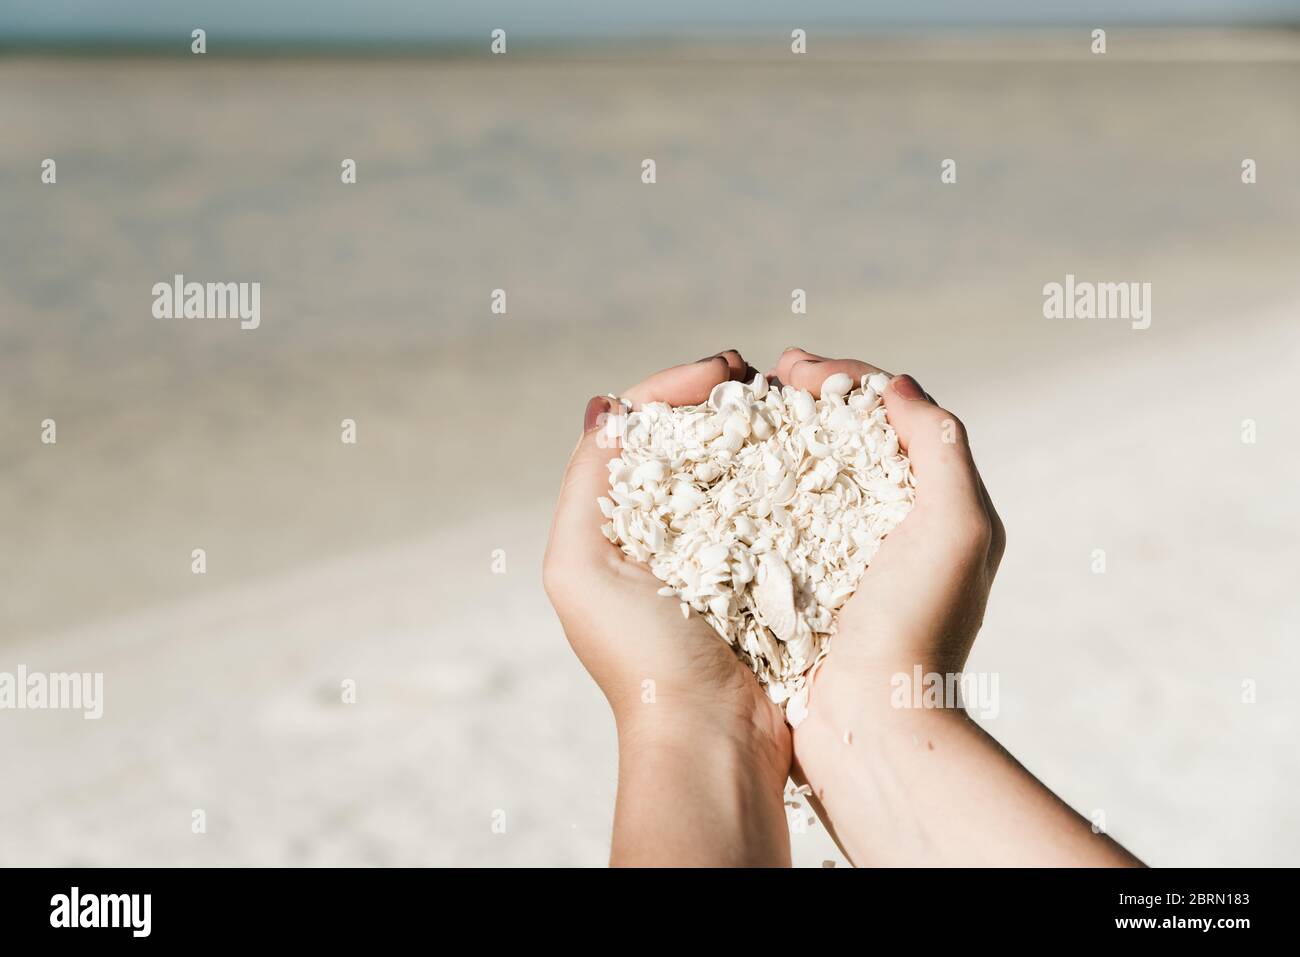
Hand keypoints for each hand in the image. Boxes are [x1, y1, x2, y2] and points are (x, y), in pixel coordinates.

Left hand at [543, 351, 791, 865]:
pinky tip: (807, 451)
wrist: (712, 737)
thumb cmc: (642, 656)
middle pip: (688, 440)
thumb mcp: (579, 567)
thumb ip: (586, 482)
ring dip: (756, 428)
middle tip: (758, 377)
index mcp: (615, 524)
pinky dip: (785, 471)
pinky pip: (772, 506)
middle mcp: (662, 532)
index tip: (725, 370)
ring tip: (785, 401)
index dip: (676, 388)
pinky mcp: (762, 572)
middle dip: (720, 399)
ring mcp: (716, 552)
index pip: (640, 429)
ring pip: (733, 466)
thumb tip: (609, 405)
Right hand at [769, 348, 1139, 866]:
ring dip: (777, 432)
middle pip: (848, 433)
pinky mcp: (805, 581)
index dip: (846, 378)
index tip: (795, 368)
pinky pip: (780, 515)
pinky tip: (726, 473)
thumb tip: (896, 385)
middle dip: (805, 397)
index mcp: (935, 501)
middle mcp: (893, 521)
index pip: (891, 412)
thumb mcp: (957, 527)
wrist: (874, 721)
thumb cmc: (919, 625)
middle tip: (763, 378)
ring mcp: (845, 552)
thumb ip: (940, 445)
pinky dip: (756, 483)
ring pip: (811, 468)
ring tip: (738, 412)